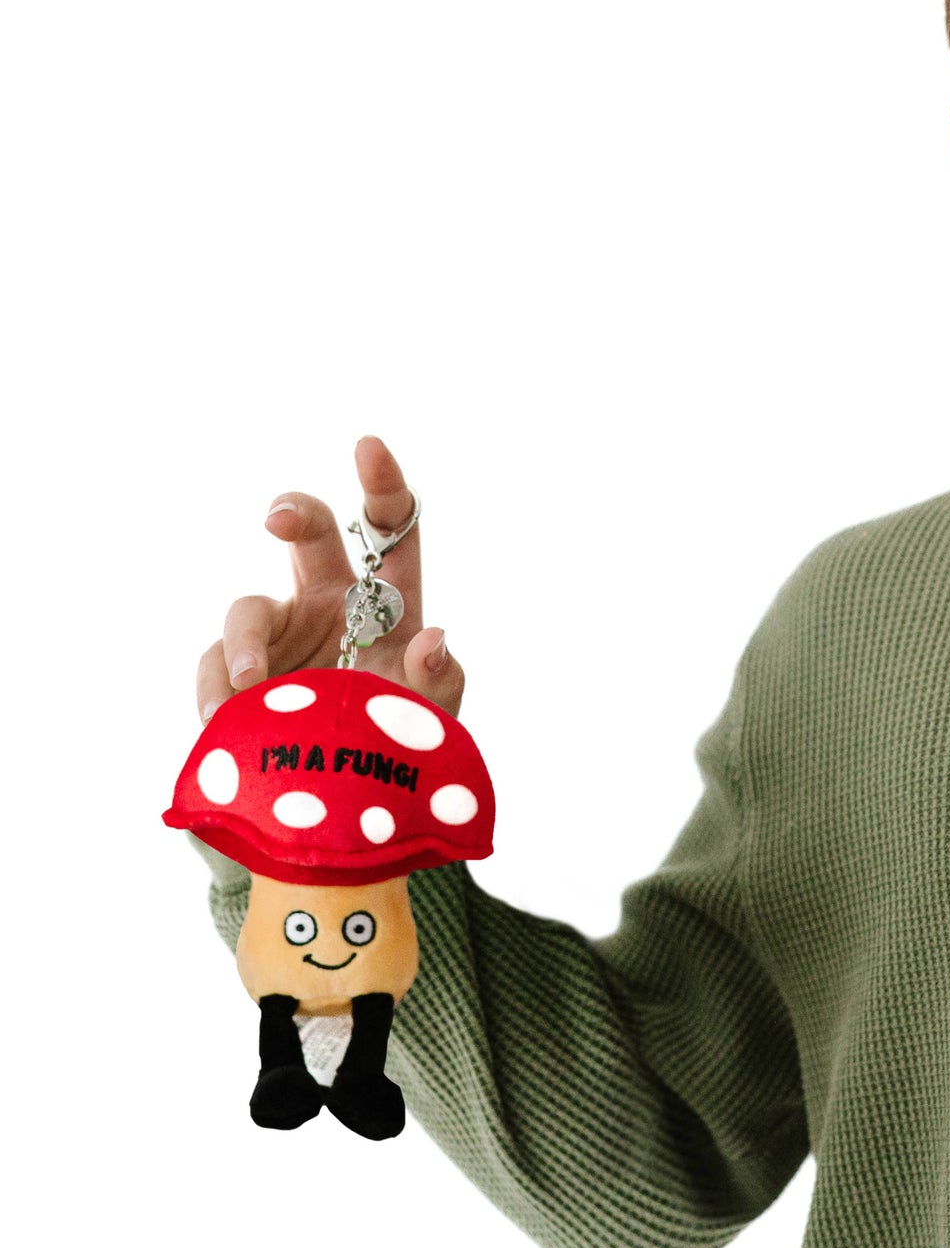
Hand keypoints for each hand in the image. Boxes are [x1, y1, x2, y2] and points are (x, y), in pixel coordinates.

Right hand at [194, 435, 465, 721]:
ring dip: (245, 643)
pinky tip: (223, 720)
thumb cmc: (398, 741)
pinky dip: (214, 691)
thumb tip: (433, 639)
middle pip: (308, 536)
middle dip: (294, 513)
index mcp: (387, 600)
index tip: (366, 446)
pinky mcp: (237, 675)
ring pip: (247, 607)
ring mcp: (279, 635)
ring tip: (252, 686)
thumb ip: (438, 683)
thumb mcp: (429, 719)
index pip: (389, 529)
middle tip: (279, 518)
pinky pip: (214, 666)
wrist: (348, 801)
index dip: (382, 484)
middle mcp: (330, 601)